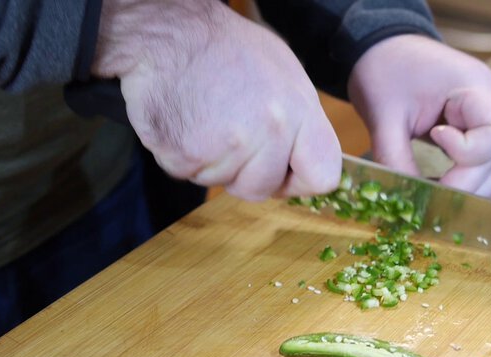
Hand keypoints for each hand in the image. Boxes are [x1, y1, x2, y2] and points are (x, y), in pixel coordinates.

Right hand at [91, 0, 341, 199]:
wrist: (167, 34)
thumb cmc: (225, 50)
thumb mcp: (283, 72)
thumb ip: (300, 122)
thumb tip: (305, 160)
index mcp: (298, 110)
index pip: (322, 175)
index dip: (300, 180)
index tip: (284, 172)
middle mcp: (269, 130)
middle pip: (263, 188)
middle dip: (245, 173)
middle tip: (229, 134)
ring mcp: (228, 147)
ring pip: (224, 184)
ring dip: (212, 163)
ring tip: (205, 120)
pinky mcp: (188, 156)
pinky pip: (190, 175)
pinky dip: (183, 157)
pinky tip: (185, 123)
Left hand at [347, 35, 490, 195]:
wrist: (381, 49)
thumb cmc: (385, 70)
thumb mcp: (384, 114)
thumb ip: (395, 157)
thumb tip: (405, 202)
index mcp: (476, 87)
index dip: (469, 151)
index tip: (434, 138)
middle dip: (466, 182)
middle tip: (431, 198)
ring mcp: (486, 118)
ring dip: (468, 187)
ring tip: (434, 196)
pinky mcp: (475, 129)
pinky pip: (481, 163)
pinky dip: (463, 179)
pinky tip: (438, 186)